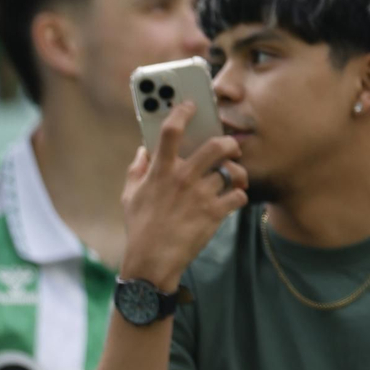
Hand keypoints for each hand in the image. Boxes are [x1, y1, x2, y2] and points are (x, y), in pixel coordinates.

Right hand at [119, 102, 246, 290]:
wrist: (152, 263)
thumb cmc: (140, 228)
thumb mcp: (129, 197)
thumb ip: (137, 170)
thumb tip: (142, 150)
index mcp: (160, 172)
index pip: (170, 132)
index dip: (182, 112)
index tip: (191, 106)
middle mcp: (182, 179)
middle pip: (216, 145)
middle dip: (229, 143)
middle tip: (230, 148)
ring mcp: (200, 195)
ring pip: (231, 171)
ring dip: (238, 173)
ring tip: (236, 177)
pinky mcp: (214, 213)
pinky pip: (238, 195)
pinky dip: (239, 196)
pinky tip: (233, 199)